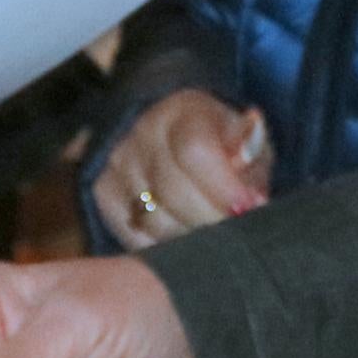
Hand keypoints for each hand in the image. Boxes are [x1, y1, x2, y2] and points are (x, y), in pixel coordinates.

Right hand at [93, 92, 268, 244]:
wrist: (176, 136)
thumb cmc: (223, 146)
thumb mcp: (249, 145)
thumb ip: (253, 167)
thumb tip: (252, 201)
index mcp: (185, 111)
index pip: (195, 150)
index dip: (222, 187)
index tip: (247, 209)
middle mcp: (143, 132)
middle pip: (173, 191)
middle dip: (211, 220)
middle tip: (235, 232)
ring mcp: (118, 163)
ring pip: (153, 220)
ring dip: (188, 237)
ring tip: (211, 233)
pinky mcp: (104, 193)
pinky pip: (133, 236)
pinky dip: (162, 246)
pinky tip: (183, 235)